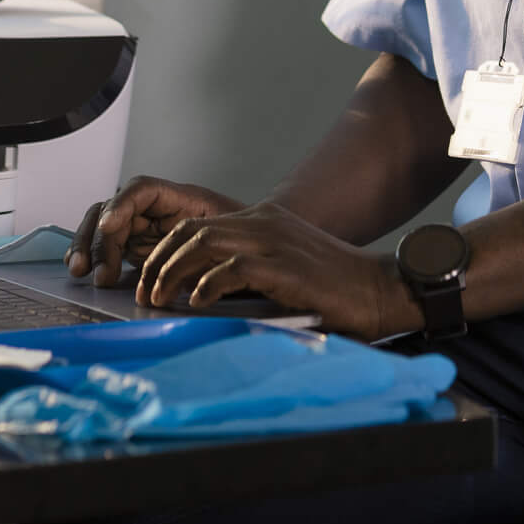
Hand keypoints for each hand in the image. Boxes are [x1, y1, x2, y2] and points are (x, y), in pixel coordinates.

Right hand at [67, 176, 244, 286]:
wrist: (254, 255)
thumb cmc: (247, 241)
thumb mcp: (232, 239)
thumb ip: (210, 248)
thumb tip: (185, 270)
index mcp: (180, 198)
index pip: (141, 189)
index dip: (121, 204)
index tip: (111, 226)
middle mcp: (156, 210)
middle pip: (113, 208)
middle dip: (97, 236)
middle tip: (95, 267)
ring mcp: (143, 228)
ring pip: (102, 227)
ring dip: (88, 246)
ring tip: (83, 271)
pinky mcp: (137, 248)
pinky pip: (107, 247)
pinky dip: (92, 256)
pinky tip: (83, 270)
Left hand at [136, 201, 423, 340]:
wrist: (379, 290)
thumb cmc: (334, 289)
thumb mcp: (285, 267)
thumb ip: (249, 269)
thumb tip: (202, 293)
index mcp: (264, 219)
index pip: (197, 224)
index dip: (165, 252)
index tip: (150, 281)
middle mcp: (264, 222)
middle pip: (191, 231)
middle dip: (159, 262)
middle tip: (144, 293)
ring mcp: (272, 241)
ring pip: (202, 244)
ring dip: (173, 273)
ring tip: (159, 300)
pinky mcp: (281, 265)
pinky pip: (229, 269)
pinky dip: (206, 286)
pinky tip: (197, 304)